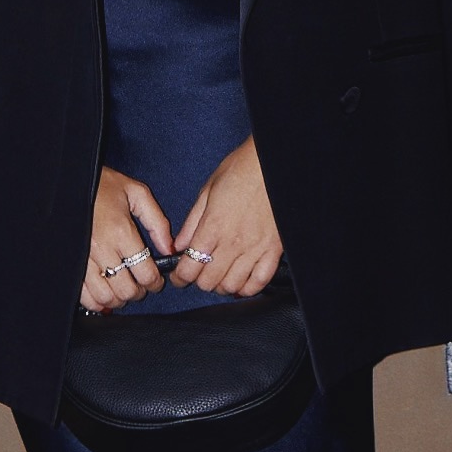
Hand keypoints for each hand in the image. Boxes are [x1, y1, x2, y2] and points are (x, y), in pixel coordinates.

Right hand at [82, 166, 172, 311]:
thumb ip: (157, 221)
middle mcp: (101, 249)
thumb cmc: (102, 184)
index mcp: (121, 231)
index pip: (145, 273)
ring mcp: (82, 258)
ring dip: (118, 299)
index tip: (156, 281)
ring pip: (105, 298)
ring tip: (122, 289)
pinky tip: (104, 293)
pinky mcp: (69, 264)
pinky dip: (97, 301)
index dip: (155, 282)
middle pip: (126, 290)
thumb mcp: (136, 192)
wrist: (68, 181)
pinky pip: (83, 296)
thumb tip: (169, 249)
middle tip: (140, 286)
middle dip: (138, 292)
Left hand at [170, 137, 281, 297]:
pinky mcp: (273, 249)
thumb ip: (192, 222)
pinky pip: (259, 281)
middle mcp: (233, 242)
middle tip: (198, 273)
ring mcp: (255, 248)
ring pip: (232, 286)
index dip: (179, 277)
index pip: (189, 268)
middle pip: (208, 282)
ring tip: (219, 276)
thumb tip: (179, 246)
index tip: (178, 275)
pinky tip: (241, 283)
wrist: (272, 162)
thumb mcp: (208, 190)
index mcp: (213, 226)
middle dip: (198, 281)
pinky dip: (248, 288)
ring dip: (221, 286)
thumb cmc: (240, 170)